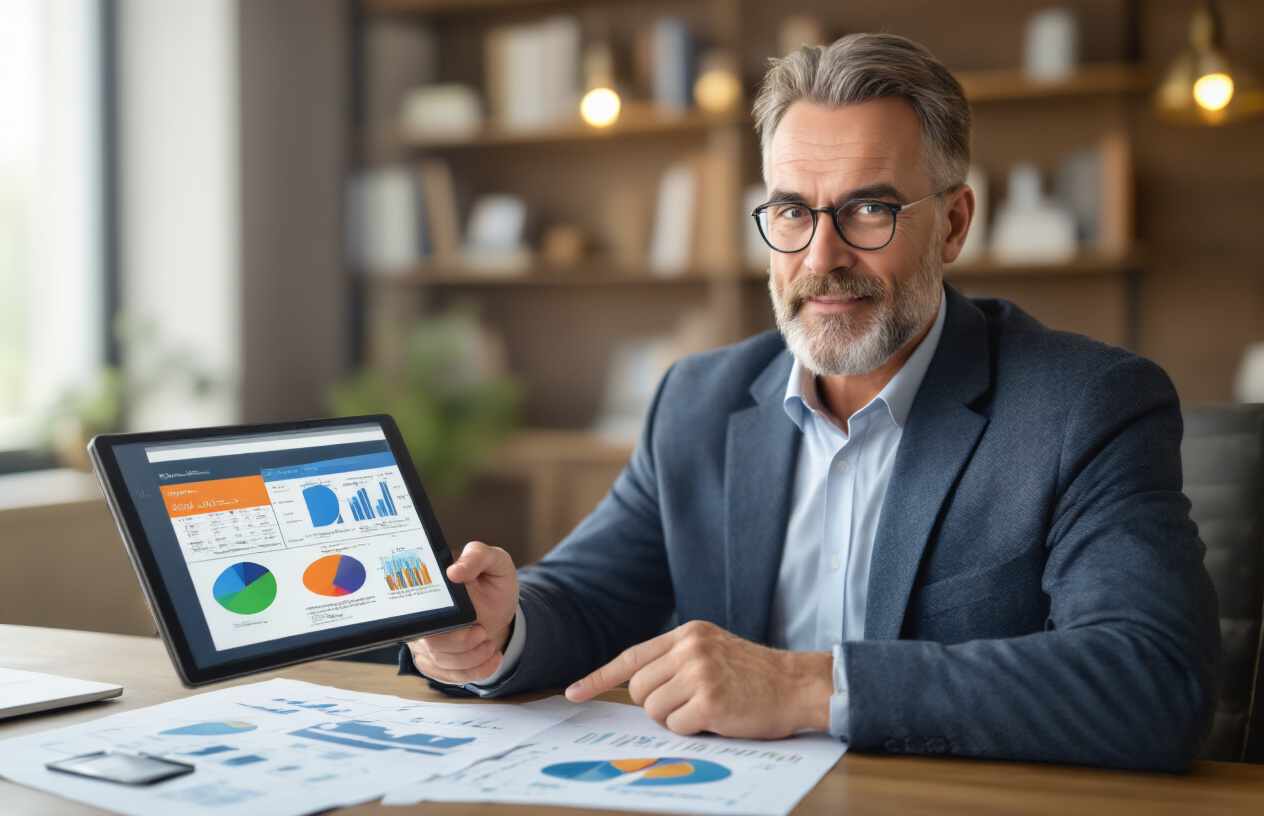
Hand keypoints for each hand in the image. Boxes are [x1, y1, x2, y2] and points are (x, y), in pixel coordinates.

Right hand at [405, 541, 518, 683]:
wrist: (500, 608)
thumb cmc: (494, 581)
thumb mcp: (495, 561)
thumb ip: (477, 556)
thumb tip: (453, 572)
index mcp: (429, 588)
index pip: (419, 609)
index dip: (443, 623)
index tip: (474, 625)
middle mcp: (422, 616)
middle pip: (429, 641)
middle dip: (462, 644)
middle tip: (483, 632)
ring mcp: (426, 639)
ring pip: (439, 661)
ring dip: (471, 659)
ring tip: (490, 646)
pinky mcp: (435, 660)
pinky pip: (447, 675)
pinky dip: (474, 672)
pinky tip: (491, 661)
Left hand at [565, 620, 833, 738]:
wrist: (799, 685)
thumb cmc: (756, 676)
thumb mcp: (713, 651)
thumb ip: (677, 661)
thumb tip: (640, 689)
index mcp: (687, 634)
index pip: (631, 656)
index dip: (599, 677)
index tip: (574, 692)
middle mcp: (689, 649)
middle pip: (639, 689)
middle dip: (657, 705)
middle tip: (689, 705)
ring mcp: (699, 673)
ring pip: (655, 711)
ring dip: (676, 720)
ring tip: (708, 709)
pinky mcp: (709, 701)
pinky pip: (677, 727)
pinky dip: (693, 731)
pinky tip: (718, 719)